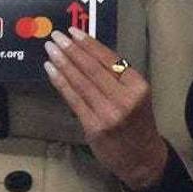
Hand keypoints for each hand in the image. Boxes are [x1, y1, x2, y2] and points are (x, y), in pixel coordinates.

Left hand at [43, 27, 168, 190]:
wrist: (142, 159)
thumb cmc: (138, 124)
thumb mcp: (137, 96)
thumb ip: (117, 78)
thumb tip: (87, 53)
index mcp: (137, 85)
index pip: (109, 58)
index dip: (89, 44)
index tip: (73, 32)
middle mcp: (124, 98)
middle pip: (92, 68)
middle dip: (72, 50)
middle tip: (56, 36)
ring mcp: (108, 113)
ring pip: (80, 82)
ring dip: (63, 63)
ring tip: (50, 49)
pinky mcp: (93, 126)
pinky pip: (73, 99)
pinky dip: (61, 83)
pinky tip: (51, 71)